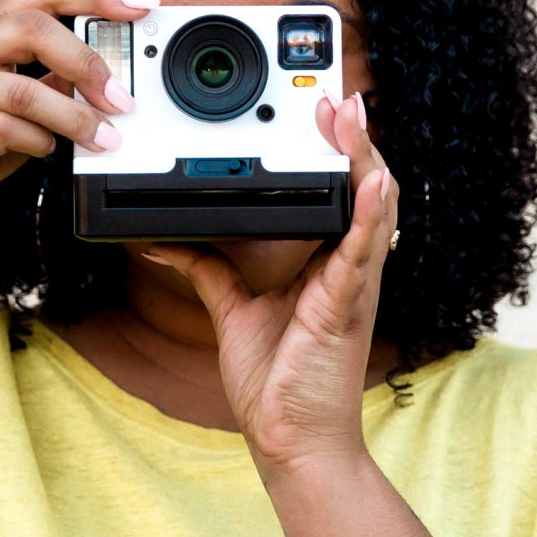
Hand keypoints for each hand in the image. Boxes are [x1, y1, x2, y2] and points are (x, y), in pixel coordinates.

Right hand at [0, 0, 153, 235]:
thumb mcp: (12, 96)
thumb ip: (51, 81)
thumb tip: (112, 79)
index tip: (142, 4)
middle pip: (31, 27)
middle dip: (87, 61)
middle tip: (122, 98)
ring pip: (20, 88)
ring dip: (73, 116)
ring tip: (104, 138)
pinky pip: (2, 131)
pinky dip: (37, 142)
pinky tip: (46, 149)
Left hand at [140, 90, 400, 480]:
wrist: (292, 441)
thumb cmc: (277, 381)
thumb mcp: (233, 309)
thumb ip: (207, 268)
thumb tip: (163, 238)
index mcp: (328, 264)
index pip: (341, 192)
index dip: (338, 150)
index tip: (323, 108)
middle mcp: (348, 267)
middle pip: (365, 187)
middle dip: (353, 138)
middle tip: (336, 95)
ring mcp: (352, 285)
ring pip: (373, 208)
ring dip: (365, 157)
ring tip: (351, 116)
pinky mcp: (344, 307)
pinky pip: (361, 254)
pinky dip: (367, 214)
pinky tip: (370, 181)